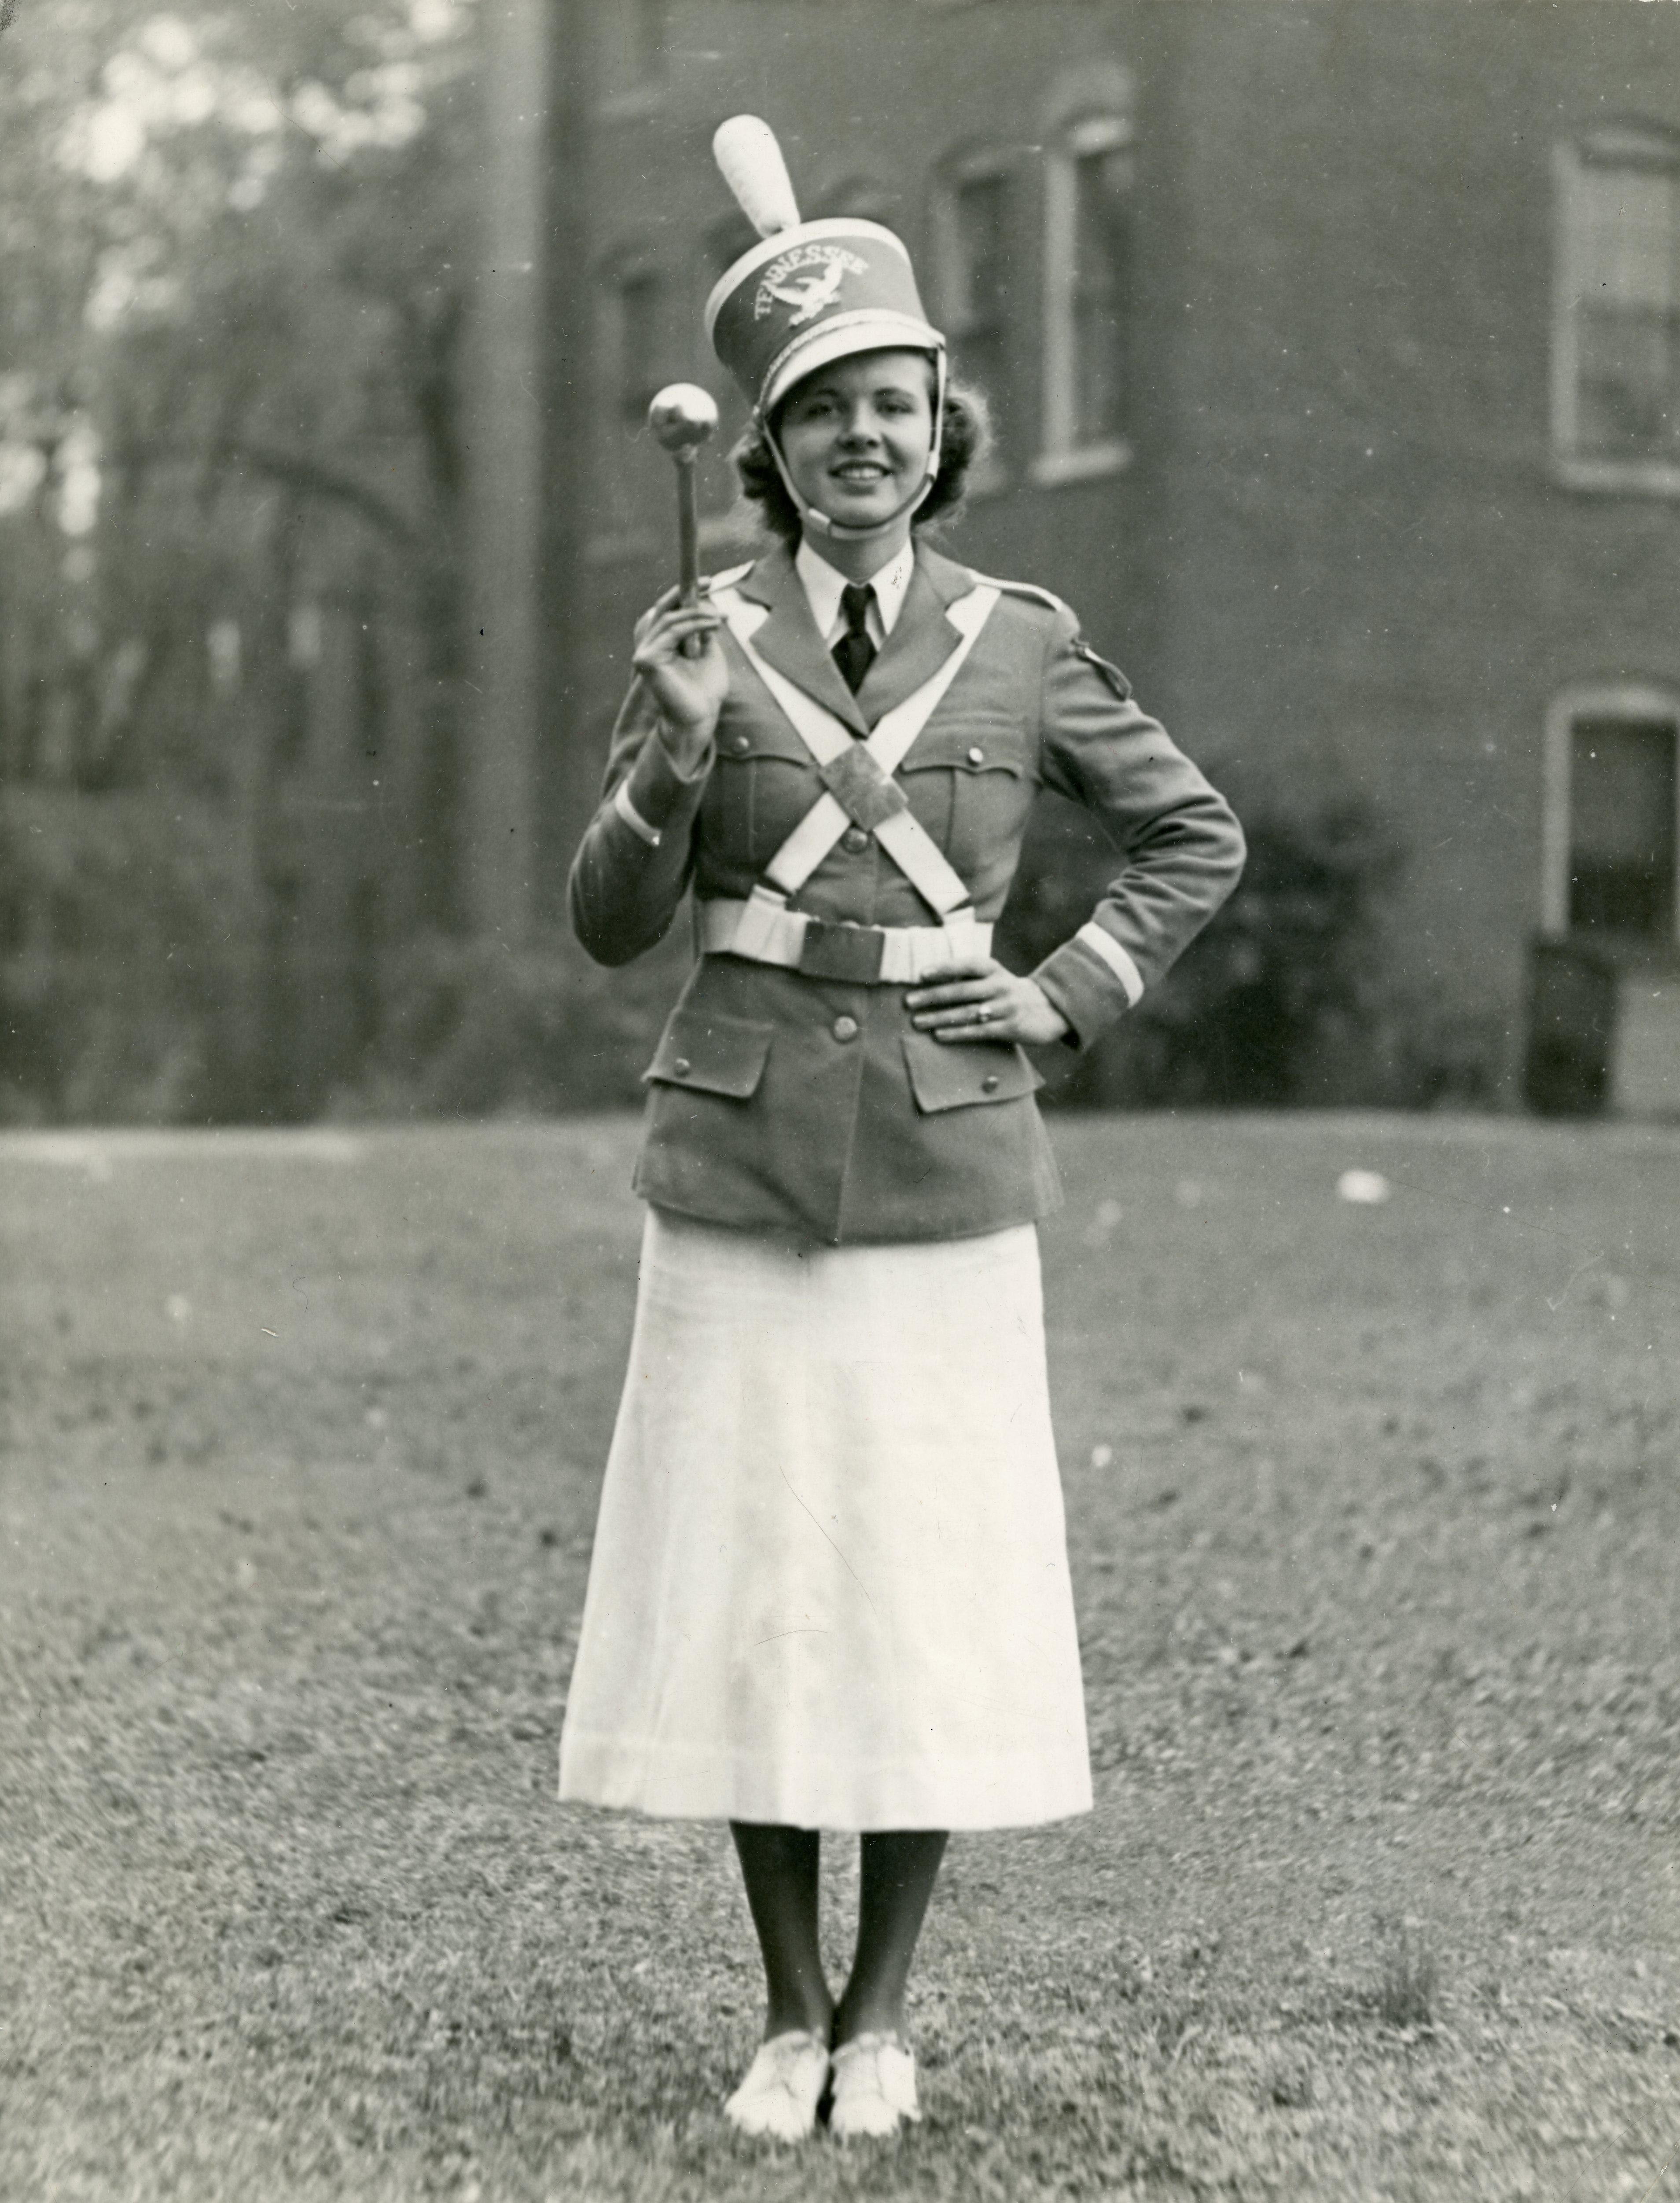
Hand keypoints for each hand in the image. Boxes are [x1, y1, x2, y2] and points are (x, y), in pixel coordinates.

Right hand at [632, 586, 728, 766]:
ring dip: (697, 613)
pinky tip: (713, 625)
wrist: (700, 718)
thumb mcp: (708, 653)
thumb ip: (702, 632)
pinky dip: (694, 625)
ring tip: (720, 617)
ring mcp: (645, 653)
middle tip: (709, 582)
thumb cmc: (705, 691)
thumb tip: (705, 607)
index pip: (668, 613)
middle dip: (686, 593)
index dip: (684, 595)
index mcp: (661, 645)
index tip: (707, 582)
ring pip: (669, 619)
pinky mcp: (647, 660)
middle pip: (663, 610)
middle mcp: (650, 647)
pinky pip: (672, 632)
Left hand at [905, 955, 1069, 1045]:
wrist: (1049, 1009)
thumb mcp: (994, 977)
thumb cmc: (1008, 992)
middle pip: (961, 991)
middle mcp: (999, 985)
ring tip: (917, 1022)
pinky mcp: (1010, 1027)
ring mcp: (1005, 1007)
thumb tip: (928, 980)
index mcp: (993, 969)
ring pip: (967, 1013)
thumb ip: (969, 978)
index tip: (921, 973)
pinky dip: (957, 1033)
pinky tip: (939, 1036)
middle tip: (909, 1002)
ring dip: (939, 1018)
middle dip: (932, 996)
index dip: (944, 968)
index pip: (966, 965)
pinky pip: (978, 1031)